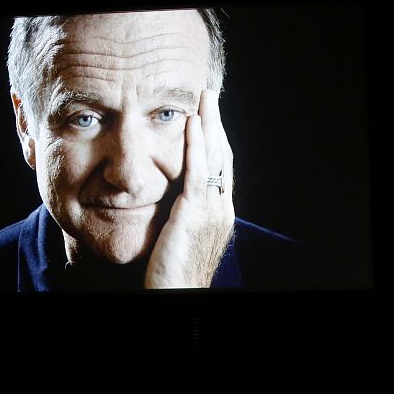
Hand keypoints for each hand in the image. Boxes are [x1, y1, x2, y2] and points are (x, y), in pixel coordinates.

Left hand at [145, 89, 234, 287]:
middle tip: (210, 96)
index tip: (208, 117)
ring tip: (205, 97)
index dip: (216, 141)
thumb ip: (180, 215)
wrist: (177, 296)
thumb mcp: (180, 239)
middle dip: (217, 124)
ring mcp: (213, 211)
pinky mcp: (195, 214)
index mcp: (220, 215)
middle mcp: (223, 210)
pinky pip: (197, 172)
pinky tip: (191, 122)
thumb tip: (169, 199)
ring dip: (209, 124)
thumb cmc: (172, 276)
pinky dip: (196, 145)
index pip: (222, 169)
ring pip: (216, 158)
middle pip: (224, 157)